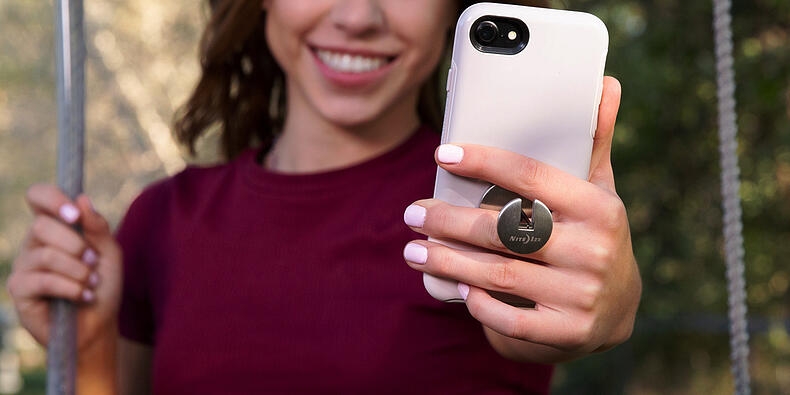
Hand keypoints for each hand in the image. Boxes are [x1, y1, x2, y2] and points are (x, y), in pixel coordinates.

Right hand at [7, 184, 122, 351]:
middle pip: (41, 226)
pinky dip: (71, 288)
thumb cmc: (102, 285)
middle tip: (92, 260)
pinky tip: (83, 296)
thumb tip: (81, 199)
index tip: (74, 215)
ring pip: (46, 255)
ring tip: (91, 282)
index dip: (51, 198)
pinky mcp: (19, 290)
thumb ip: (97, 227)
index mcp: (54, 227)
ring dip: (78, 270)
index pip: (38, 196)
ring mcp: (23, 266)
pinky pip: (43, 281)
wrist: (99, 324)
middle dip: (75, 244)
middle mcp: (33, 243)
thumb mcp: (109, 253)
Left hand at [403, 77, 640, 359]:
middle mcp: (592, 250)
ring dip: (447, 262)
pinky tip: (454, 289)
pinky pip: (510, 320)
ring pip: (497, 274)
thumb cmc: (594, 235)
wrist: (619, 308)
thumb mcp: (599, 189)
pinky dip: (478, 304)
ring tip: (413, 251)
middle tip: (411, 213)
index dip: (483, 162)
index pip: (531, 176)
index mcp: (598, 207)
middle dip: (447, 221)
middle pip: (503, 229)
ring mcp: (581, 295)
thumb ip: (594, 141)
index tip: (442, 154)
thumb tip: (606, 82)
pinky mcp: (568, 332)